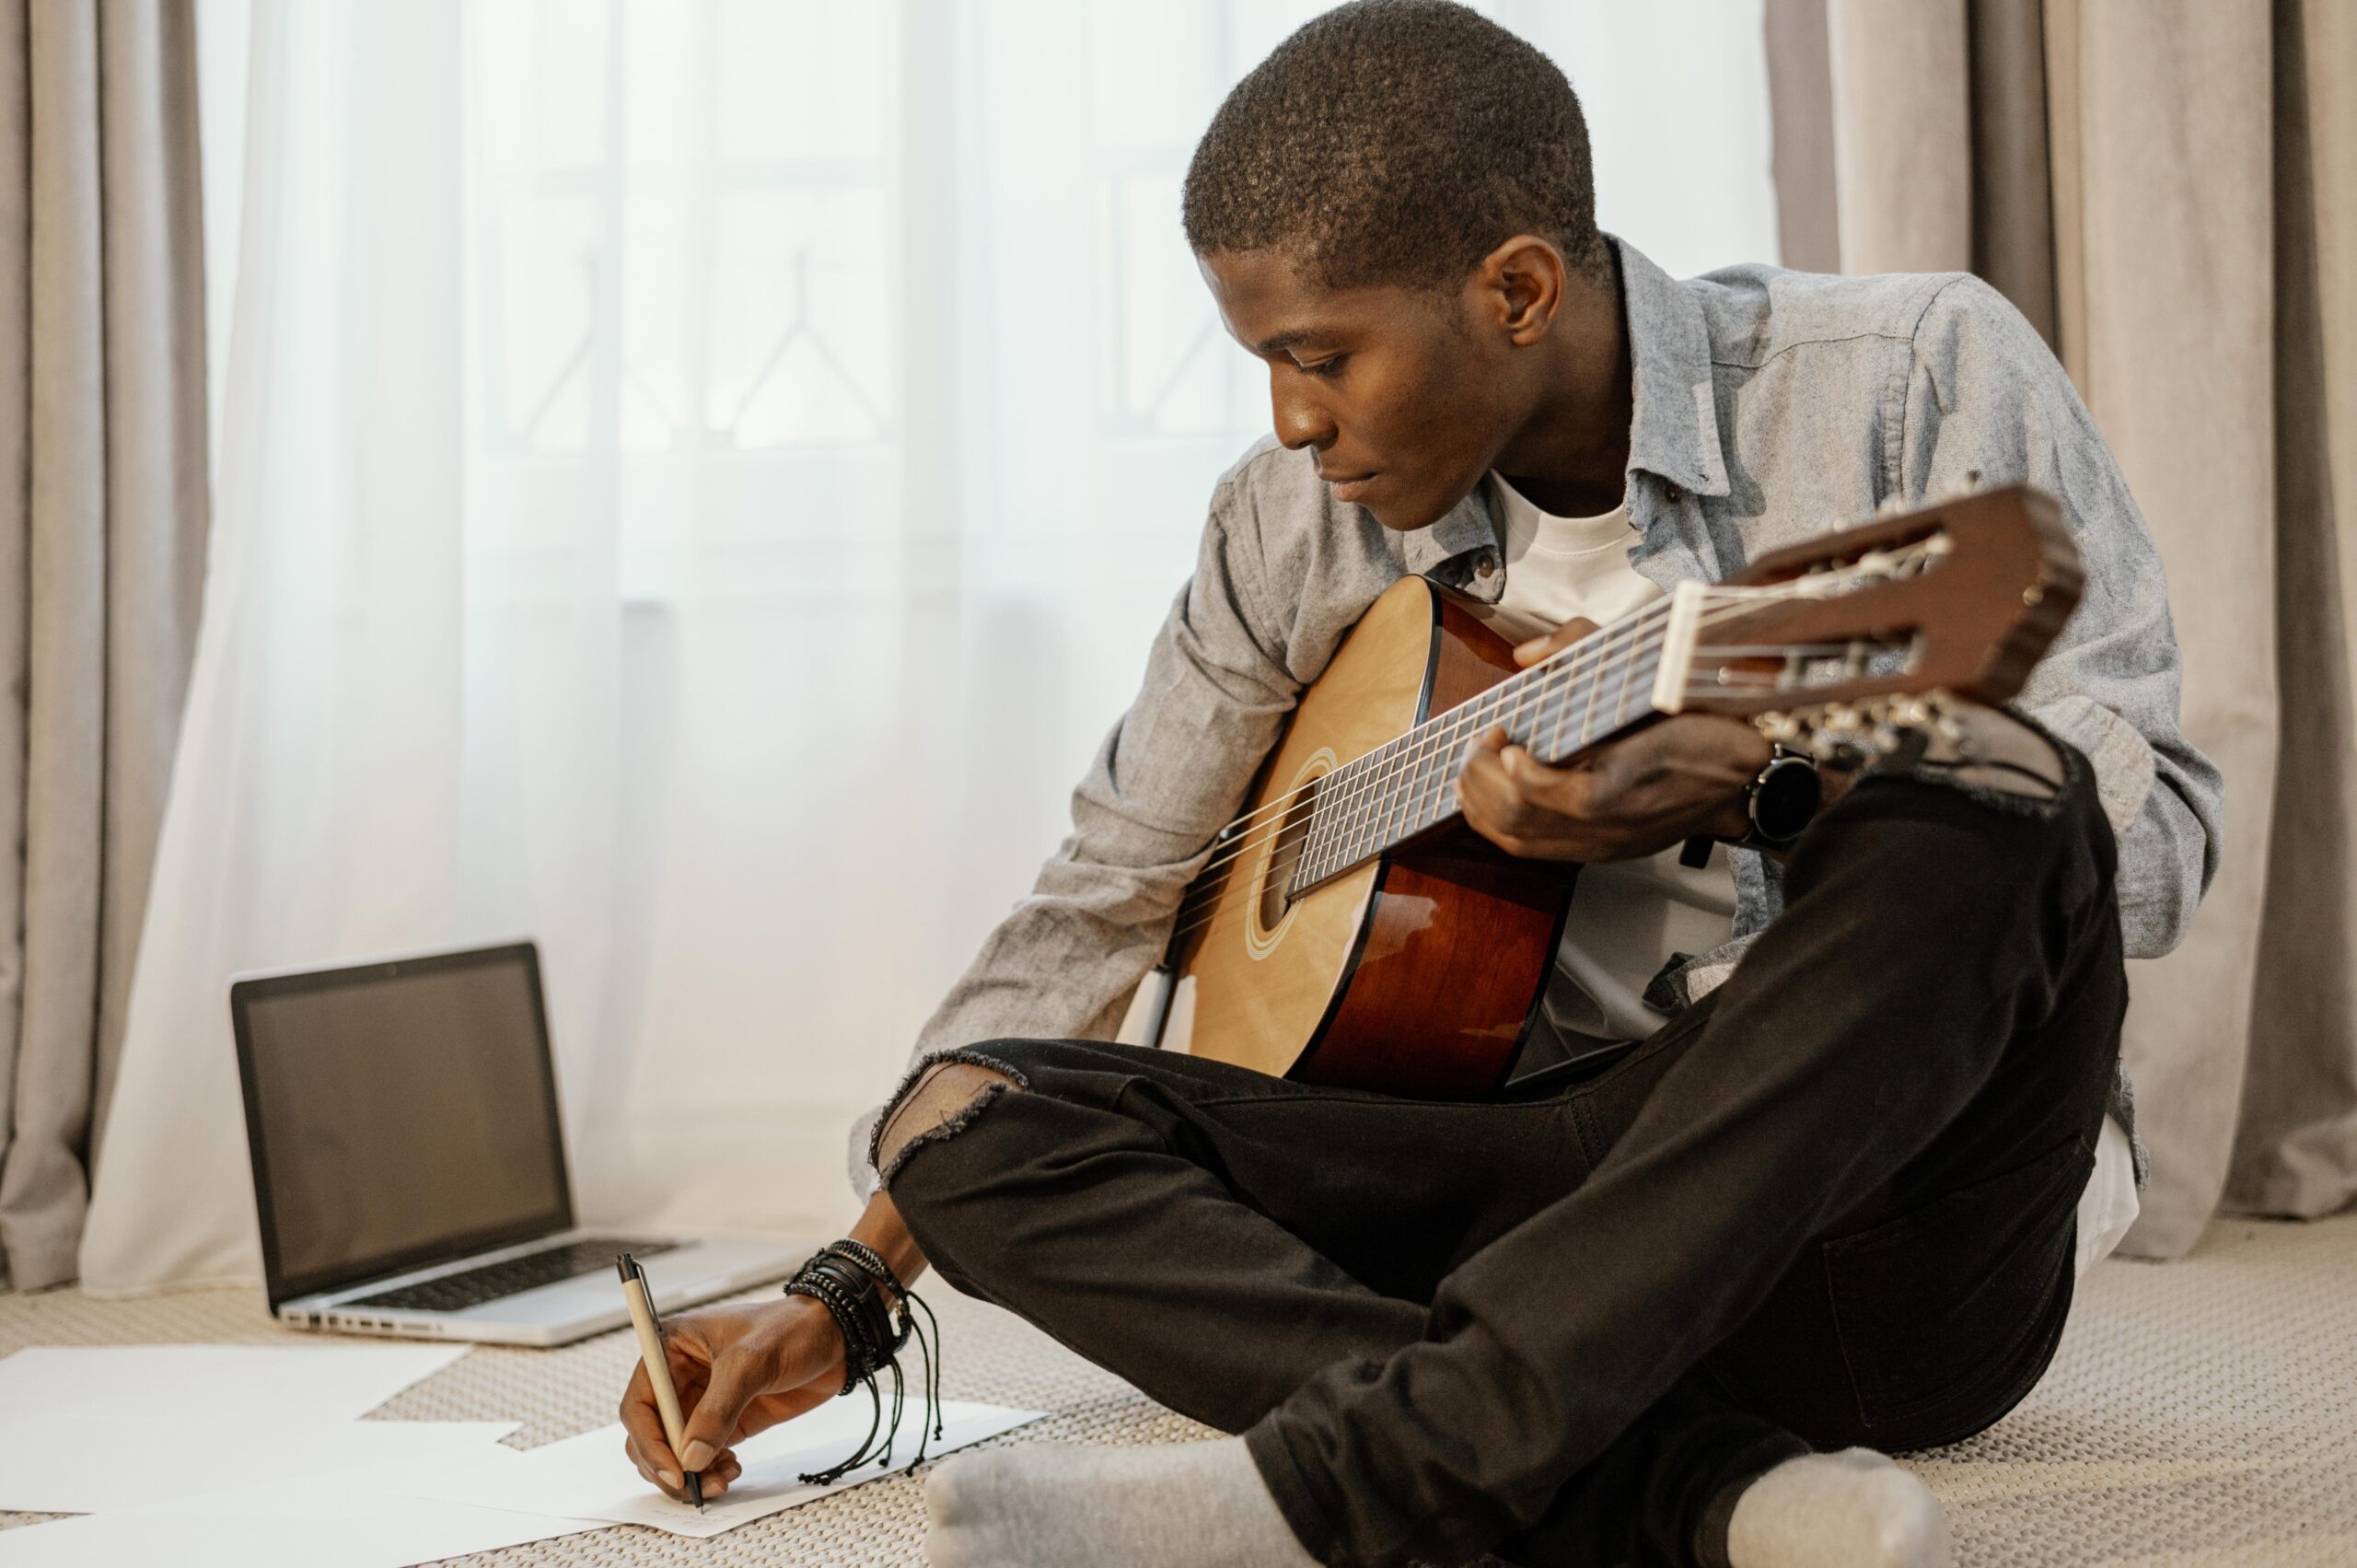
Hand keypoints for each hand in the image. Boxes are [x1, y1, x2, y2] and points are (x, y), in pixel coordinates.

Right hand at [618, 1295, 846, 1502]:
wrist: (834, 1337)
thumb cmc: (791, 1329)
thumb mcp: (751, 1361)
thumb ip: (719, 1409)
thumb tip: (691, 1457)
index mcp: (670, 1349)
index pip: (639, 1404)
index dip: (649, 1442)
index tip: (674, 1470)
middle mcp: (678, 1378)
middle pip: (650, 1436)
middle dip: (667, 1466)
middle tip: (695, 1485)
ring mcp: (701, 1402)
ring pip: (674, 1452)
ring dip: (690, 1474)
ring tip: (723, 1480)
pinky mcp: (725, 1421)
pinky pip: (702, 1456)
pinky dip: (710, 1471)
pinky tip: (733, 1470)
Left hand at [1456, 618, 1770, 861]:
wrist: (1745, 777)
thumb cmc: (1704, 724)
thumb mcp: (1654, 671)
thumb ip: (1584, 649)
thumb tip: (1527, 655)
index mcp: (1620, 782)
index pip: (1539, 788)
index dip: (1507, 762)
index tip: (1502, 731)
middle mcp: (1608, 825)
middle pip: (1517, 816)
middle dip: (1482, 778)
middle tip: (1481, 742)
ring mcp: (1605, 844)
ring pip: (1518, 840)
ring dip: (1482, 803)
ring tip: (1477, 766)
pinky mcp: (1603, 851)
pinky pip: (1535, 850)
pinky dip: (1498, 825)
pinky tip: (1491, 796)